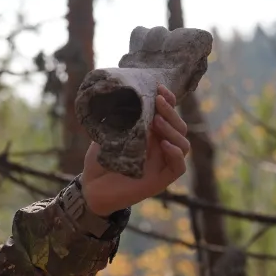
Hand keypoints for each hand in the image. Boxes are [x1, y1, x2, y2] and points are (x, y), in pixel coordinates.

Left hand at [80, 85, 188, 216]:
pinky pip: (178, 167)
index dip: (169, 101)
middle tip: (157, 101)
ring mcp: (163, 163)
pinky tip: (164, 144)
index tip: (159, 88)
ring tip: (157, 120)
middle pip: (179, 127)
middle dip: (170, 112)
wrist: (92, 187)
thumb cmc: (101, 159)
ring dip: (172, 129)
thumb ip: (120, 118)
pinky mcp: (162, 180)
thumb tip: (123, 93)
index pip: (168, 114)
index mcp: (152, 134)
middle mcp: (161, 146)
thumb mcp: (109, 133)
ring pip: (183, 144)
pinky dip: (175, 154)